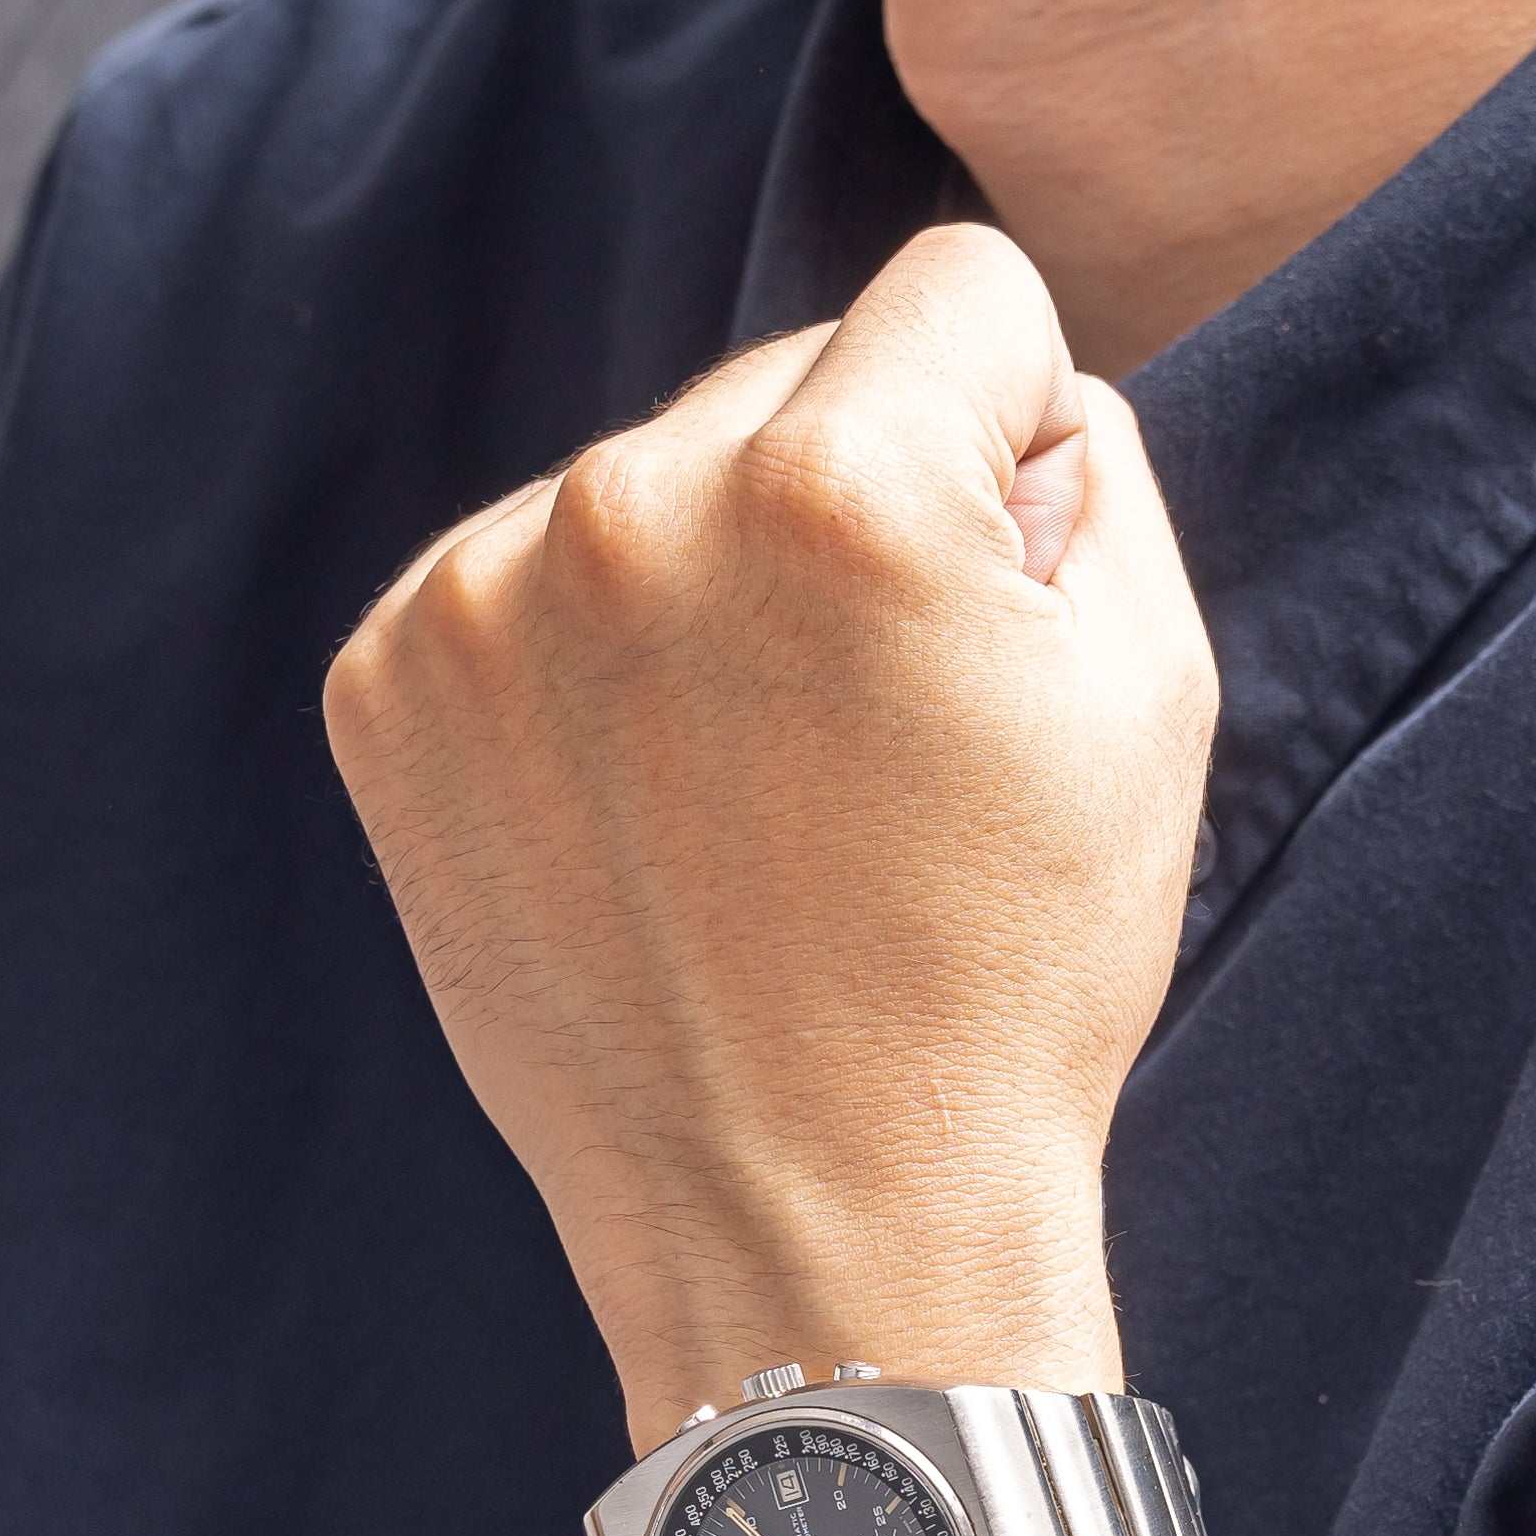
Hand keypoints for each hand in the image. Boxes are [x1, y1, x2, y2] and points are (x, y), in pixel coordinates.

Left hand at [323, 221, 1215, 1535]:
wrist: (817, 1244)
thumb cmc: (1003, 993)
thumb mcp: (1146, 702)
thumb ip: (1095, 473)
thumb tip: (1011, 405)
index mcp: (841, 489)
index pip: (959, 292)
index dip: (1013, 438)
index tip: (994, 597)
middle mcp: (633, 507)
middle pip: (786, 378)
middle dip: (850, 511)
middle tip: (875, 745)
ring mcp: (483, 605)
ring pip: (647, 481)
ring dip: (709, 590)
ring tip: (756, 805)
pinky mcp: (389, 694)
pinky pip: (522, 585)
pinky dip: (587, 672)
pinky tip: (648, 821)